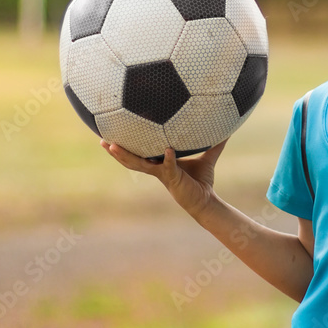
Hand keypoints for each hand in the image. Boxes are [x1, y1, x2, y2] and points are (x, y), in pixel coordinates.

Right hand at [101, 139, 226, 216]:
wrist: (207, 200)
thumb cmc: (202, 180)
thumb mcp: (207, 157)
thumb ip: (214, 143)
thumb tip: (226, 127)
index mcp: (160, 163)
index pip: (140, 152)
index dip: (126, 145)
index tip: (113, 134)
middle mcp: (157, 169)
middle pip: (131, 159)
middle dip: (116, 151)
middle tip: (101, 140)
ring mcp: (163, 174)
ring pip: (140, 164)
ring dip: (127, 156)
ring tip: (113, 145)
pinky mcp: (173, 179)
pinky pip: (169, 167)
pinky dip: (168, 159)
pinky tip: (167, 149)